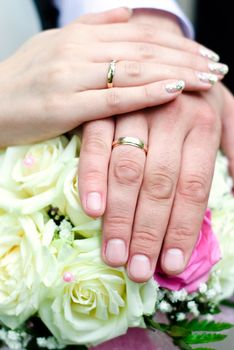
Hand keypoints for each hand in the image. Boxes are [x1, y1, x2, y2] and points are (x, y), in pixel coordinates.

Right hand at [0, 8, 227, 146]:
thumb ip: (91, 28)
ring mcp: (71, 77)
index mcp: (78, 37)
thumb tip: (126, 12)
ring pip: (133, 70)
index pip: (138, 35)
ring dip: (176, 72)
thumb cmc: (23, 79)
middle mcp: (77, 51)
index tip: (205, 53)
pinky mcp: (64, 106)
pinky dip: (147, 92)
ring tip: (208, 79)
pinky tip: (175, 90)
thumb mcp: (55, 45)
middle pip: (143, 50)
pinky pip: (113, 97)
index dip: (175, 42)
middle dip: (185, 57)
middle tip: (218, 66)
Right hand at [79, 89, 221, 281]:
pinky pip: (95, 146)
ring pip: (127, 170)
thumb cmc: (192, 92)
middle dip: (148, 231)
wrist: (158, 50)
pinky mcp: (102, 109)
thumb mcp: (226, 111)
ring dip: (120, 216)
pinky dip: (93, 178)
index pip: (193, 187)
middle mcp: (171, 116)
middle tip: (138, 270)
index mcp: (204, 123)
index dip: (182, 229)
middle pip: (159, 185)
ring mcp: (134, 111)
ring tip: (114, 254)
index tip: (170, 265)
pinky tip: (92, 210)